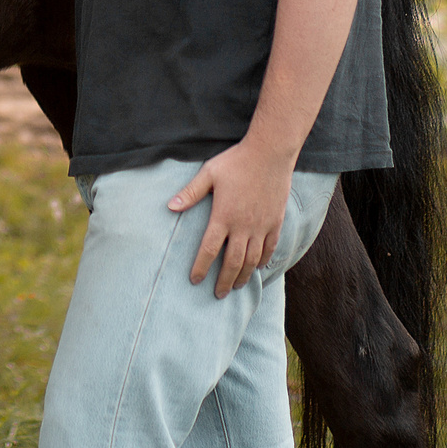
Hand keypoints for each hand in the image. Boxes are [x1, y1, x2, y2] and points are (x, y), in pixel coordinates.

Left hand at [168, 137, 295, 298]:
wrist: (269, 153)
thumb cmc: (236, 161)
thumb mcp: (209, 173)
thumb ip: (190, 192)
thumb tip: (170, 206)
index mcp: (223, 216)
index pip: (209, 249)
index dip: (200, 267)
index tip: (195, 280)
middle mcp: (243, 226)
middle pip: (232, 262)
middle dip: (224, 281)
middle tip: (218, 294)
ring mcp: (261, 226)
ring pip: (252, 260)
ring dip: (243, 275)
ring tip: (237, 286)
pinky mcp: (276, 222)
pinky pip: (270, 248)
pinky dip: (263, 261)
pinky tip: (258, 267)